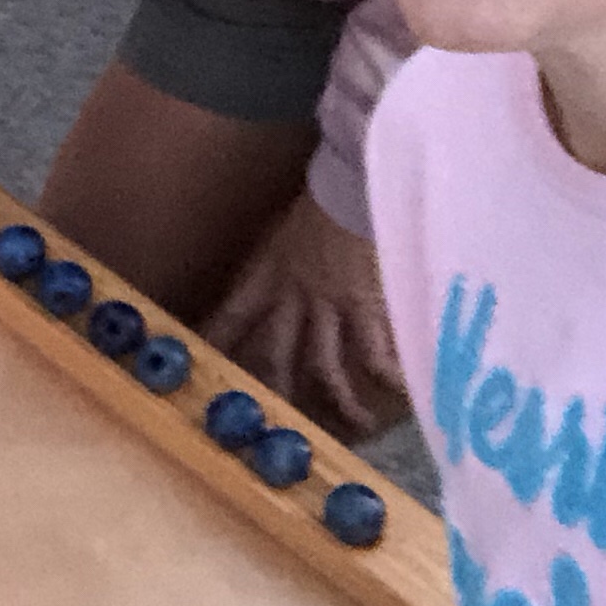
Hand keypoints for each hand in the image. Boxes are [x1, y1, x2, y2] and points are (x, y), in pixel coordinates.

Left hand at [203, 199, 410, 440]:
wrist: (354, 180)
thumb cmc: (325, 199)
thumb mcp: (288, 229)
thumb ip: (285, 258)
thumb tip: (287, 273)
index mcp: (270, 274)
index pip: (235, 312)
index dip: (219, 339)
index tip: (203, 361)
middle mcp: (295, 296)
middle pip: (276, 349)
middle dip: (274, 385)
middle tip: (277, 419)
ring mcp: (331, 304)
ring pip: (325, 363)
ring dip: (339, 398)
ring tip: (356, 425)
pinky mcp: (367, 304)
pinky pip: (374, 350)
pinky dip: (388, 374)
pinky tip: (402, 394)